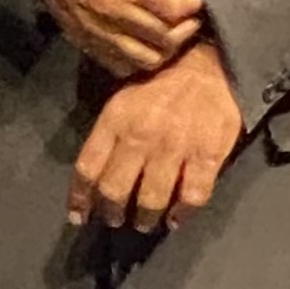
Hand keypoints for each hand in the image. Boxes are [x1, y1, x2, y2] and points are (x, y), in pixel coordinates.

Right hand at [45, 0, 204, 78]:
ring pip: (148, 58)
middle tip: (187, 17)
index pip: (174, 9)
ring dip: (166, 48)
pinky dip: (140, 60)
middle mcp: (118, 12)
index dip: (190, 5)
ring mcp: (103, 32)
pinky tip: (145, 44)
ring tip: (171, 32)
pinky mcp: (90, 43)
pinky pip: (123, 66)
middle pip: (165, 37)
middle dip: (184, 27)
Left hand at [67, 39, 243, 233]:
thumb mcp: (123, 100)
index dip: (80, 198)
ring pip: (151, 199)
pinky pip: (192, 196)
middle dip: (112, 212)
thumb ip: (109, 136)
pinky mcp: (207, 155)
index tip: (79, 216)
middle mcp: (141, 135)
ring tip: (144, 222)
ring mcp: (175, 146)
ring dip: (145, 218)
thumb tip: (97, 177)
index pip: (88, 167)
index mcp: (116, 119)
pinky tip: (177, 218)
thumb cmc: (161, 85)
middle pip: (115, 189)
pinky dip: (182, 213)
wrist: (210, 66)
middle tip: (115, 219)